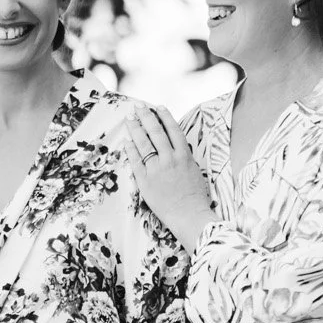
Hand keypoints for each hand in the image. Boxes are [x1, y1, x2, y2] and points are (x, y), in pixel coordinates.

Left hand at [120, 108, 213, 247]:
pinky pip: (135, 161)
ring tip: (129, 118)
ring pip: (143, 144)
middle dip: (146, 116)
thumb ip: (184, 157)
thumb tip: (175, 145)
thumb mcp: (195, 170)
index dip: (165, 116)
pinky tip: (127, 141)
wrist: (189, 215)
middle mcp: (170, 159)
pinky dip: (130, 150)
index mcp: (184, 156)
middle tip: (138, 106)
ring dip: (135, 128)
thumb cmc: (195, 196)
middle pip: (155, 132)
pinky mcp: (145, 181)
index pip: (173, 130)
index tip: (157, 107)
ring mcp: (156, 169)